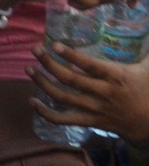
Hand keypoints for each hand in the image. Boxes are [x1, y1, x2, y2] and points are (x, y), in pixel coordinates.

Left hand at [29, 42, 148, 144]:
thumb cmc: (148, 90)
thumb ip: (147, 49)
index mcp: (116, 77)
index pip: (90, 65)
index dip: (71, 56)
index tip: (54, 44)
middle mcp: (103, 93)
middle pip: (70, 79)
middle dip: (49, 64)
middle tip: (35, 50)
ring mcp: (94, 109)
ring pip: (63, 97)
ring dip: (43, 84)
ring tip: (28, 69)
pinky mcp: (89, 122)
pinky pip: (64, 120)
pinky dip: (46, 114)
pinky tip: (32, 102)